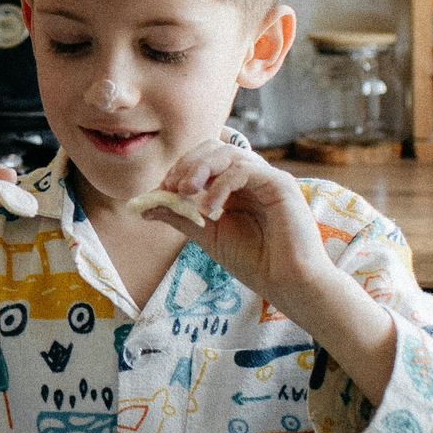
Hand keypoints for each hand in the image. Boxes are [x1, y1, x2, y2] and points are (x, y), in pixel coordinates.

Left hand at [140, 140, 333, 307]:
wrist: (288, 283)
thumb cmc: (255, 262)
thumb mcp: (208, 236)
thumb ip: (180, 217)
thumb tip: (144, 207)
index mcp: (235, 187)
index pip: (204, 161)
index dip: (179, 170)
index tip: (160, 190)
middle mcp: (252, 177)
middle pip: (215, 148)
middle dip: (188, 164)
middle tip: (170, 186)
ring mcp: (267, 178)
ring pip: (229, 153)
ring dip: (201, 168)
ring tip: (184, 191)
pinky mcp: (280, 184)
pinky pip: (245, 170)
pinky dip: (222, 184)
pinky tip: (210, 206)